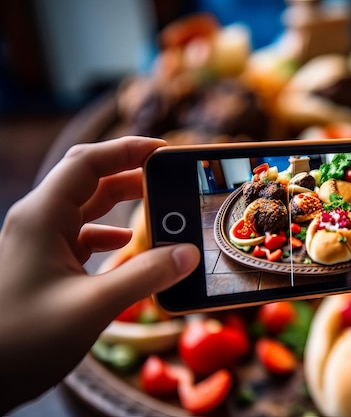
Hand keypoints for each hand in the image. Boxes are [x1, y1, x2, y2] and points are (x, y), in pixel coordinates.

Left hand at [0, 137, 199, 412]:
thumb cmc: (22, 341)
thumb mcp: (92, 307)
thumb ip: (145, 276)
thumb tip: (188, 254)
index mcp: (42, 217)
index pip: (88, 162)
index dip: (127, 149)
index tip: (165, 150)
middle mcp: (39, 222)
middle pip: (89, 179)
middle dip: (130, 174)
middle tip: (169, 179)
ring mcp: (39, 243)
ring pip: (86, 207)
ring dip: (121, 204)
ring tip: (158, 207)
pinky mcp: (44, 264)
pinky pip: (81, 234)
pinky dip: (109, 234)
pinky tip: (127, 246)